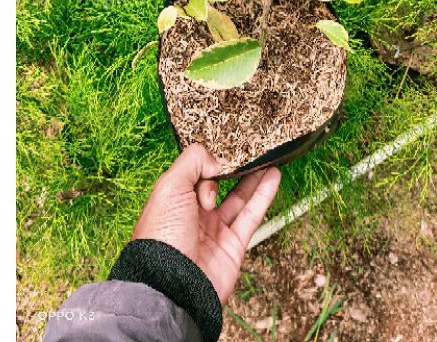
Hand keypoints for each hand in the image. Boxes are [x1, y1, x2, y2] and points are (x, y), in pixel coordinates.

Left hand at [132, 144, 280, 303]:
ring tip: (266, 156)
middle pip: (217, 184)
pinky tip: (273, 176)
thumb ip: (193, 162)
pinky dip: (264, 195)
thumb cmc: (163, 235)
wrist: (173, 286)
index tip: (218, 153)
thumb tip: (217, 162)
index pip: (194, 172)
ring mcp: (214, 230)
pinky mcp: (233, 246)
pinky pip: (252, 215)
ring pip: (238, 197)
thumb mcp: (170, 186)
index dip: (206, 162)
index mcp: (173, 200)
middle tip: (248, 149)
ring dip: (253, 177)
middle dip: (231, 168)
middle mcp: (193, 214)